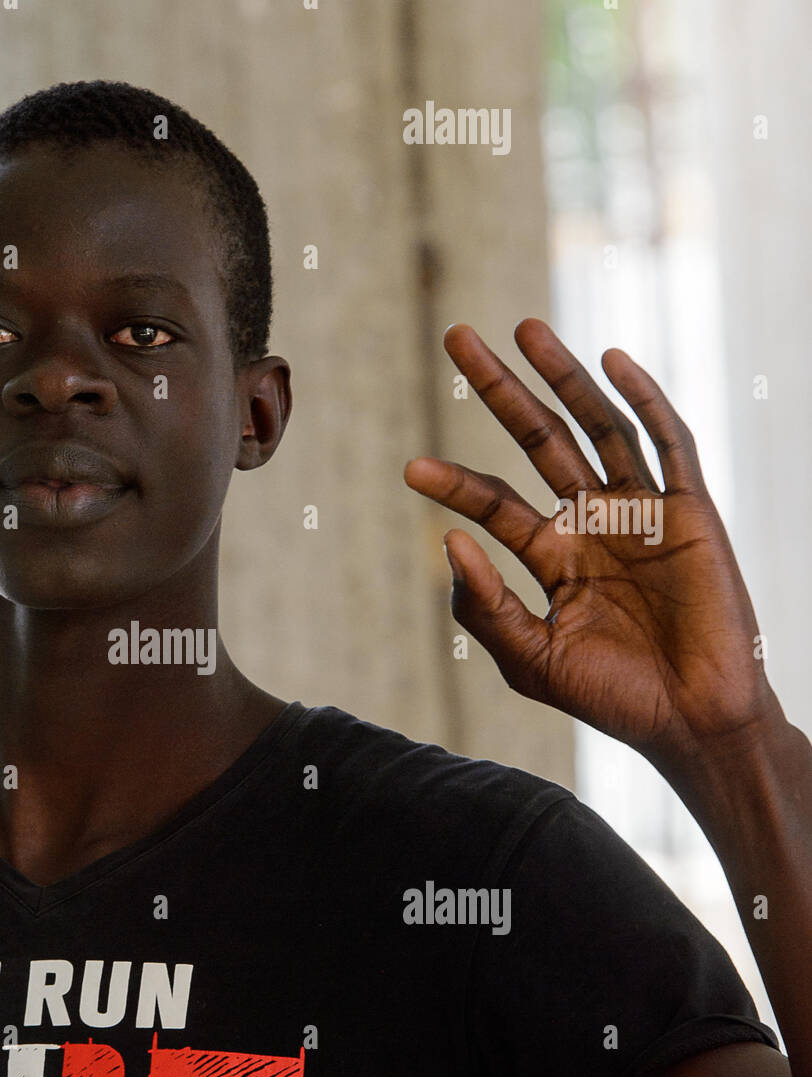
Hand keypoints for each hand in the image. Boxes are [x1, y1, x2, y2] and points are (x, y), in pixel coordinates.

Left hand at [403, 319, 780, 771]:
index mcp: (551, 556)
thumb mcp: (529, 657)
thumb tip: (448, 540)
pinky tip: (611, 362)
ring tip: (523, 329)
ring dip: (562, 378)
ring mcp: (641, 511)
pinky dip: (643, 400)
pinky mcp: (691, 511)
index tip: (409, 469)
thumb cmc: (610, 697)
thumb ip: (484, 604)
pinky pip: (668, 443)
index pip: (493, 502)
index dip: (453, 484)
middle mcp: (591, 522)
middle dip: (500, 389)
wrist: (691, 722)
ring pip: (598, 426)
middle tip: (456, 336)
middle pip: (540, 440)